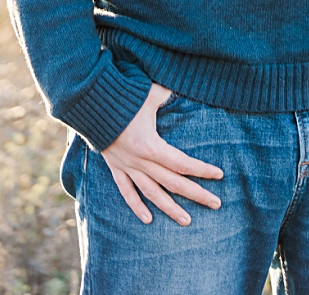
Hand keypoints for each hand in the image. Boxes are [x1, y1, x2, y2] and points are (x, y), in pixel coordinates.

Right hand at [101, 84, 222, 225]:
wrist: (88, 104)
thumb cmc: (121, 97)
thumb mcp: (148, 94)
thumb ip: (167, 94)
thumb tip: (182, 87)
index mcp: (150, 145)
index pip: (182, 163)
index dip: (202, 170)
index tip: (219, 175)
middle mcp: (140, 161)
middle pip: (173, 183)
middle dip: (197, 194)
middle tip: (216, 204)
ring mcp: (127, 166)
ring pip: (152, 194)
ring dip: (170, 208)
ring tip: (187, 221)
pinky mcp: (115, 167)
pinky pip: (126, 191)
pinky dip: (136, 206)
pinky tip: (148, 219)